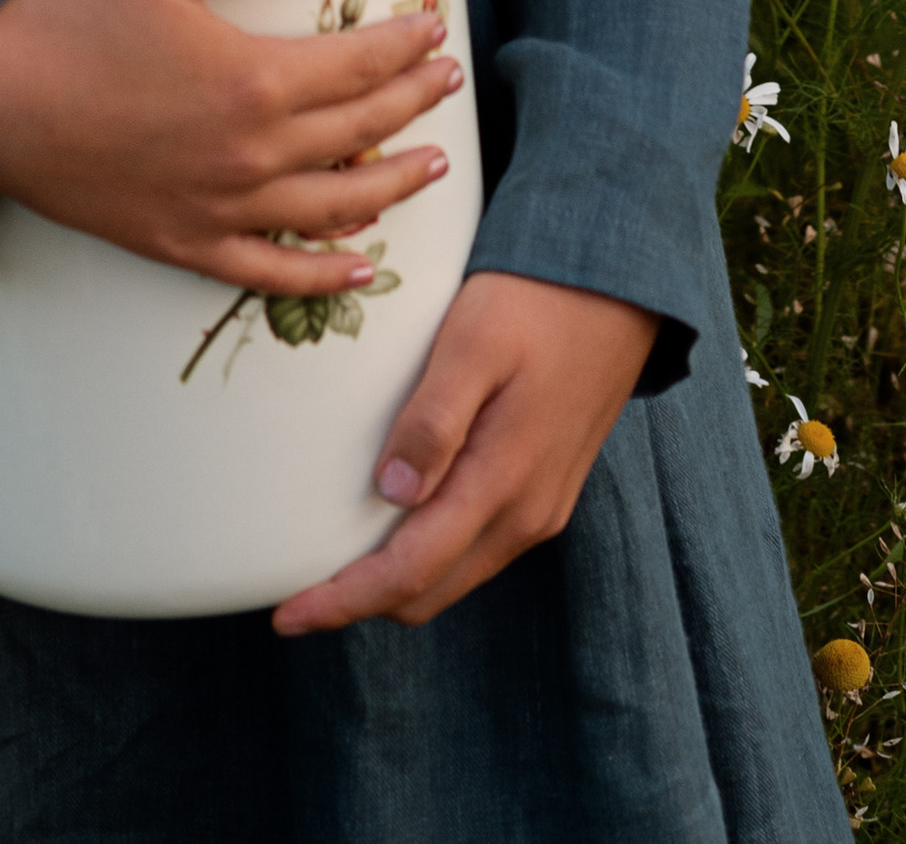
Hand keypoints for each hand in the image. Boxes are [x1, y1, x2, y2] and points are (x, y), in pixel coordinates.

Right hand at [0, 0, 462, 294]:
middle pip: (359, 131)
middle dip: (412, 102)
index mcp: (253, 79)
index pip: (359, 64)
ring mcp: (221, 210)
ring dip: (394, 184)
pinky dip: (326, 274)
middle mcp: (251, 155)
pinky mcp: (185, 245)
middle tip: (445, 80)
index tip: (434, 27)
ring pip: (336, 207)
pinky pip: (274, 274)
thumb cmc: (69, 19)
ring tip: (432, 165)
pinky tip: (363, 266)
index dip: (405, 45)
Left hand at [271, 271, 658, 633]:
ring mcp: (540, 507)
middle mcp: (525, 514)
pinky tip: (395, 519)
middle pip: (429, 590)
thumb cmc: (535, 303)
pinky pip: (476, 547)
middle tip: (296, 590)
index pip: (410, 571)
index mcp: (502, 483)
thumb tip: (391, 494)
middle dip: (362, 602)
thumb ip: (433, 421)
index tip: (287, 618)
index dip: (345, 601)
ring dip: (395, 580)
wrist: (618, 287)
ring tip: (334, 560)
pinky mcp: (545, 490)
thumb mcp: (473, 343)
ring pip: (453, 574)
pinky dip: (428, 554)